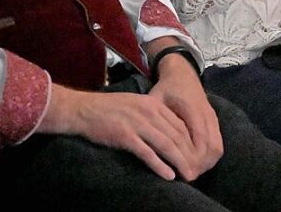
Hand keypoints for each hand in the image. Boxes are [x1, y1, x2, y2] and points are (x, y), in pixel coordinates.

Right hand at [39, 84, 202, 180]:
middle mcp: (149, 112)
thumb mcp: (136, 104)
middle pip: (177, 135)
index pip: (180, 124)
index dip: (191, 142)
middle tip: (196, 170)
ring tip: (187, 175)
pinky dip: (160, 165)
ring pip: (166, 145)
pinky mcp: (125, 136)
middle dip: (189, 154)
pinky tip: (168, 175)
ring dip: (179, 162)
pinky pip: (147, 153)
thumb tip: (169, 131)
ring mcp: (137, 124)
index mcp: (153, 104)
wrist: (83, 110)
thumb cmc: (108, 109)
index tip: (197, 155)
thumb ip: (152, 114)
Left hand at [148, 48, 222, 180]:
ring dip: (205, 163)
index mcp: (190, 108)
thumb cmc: (165, 89)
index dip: (191, 159)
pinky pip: (218, 143)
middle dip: (198, 165)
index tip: (181, 174)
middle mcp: (205, 114)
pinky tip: (198, 164)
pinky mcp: (214, 120)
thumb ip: (152, 119)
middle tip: (184, 177)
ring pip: (216, 148)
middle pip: (210, 148)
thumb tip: (144, 141)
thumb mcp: (155, 100)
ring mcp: (211, 117)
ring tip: (190, 173)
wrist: (182, 73)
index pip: (197, 139)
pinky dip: (210, 157)